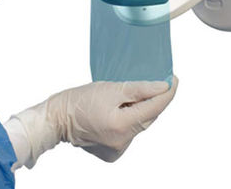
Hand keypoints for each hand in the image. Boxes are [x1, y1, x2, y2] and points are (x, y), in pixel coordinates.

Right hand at [4, 78, 177, 168]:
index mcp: (122, 126)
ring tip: (132, 95)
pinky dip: (130, 120)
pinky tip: (122, 109)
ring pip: (140, 124)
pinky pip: (130, 132)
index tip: (174, 79)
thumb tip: (163, 87)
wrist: (56, 119)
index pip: (156, 107)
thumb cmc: (79, 101)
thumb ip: (140, 89)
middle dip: (154, 100)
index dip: (168, 92)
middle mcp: (122, 141)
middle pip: (149, 117)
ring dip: (141, 109)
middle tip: (157, 81)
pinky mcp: (113, 151)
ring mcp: (118, 149)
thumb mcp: (112, 88)